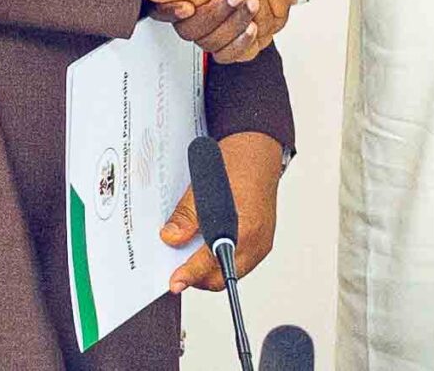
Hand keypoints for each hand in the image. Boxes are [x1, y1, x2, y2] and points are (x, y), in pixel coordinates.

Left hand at [160, 130, 283, 291]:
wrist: (259, 150)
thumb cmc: (238, 162)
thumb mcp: (204, 184)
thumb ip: (187, 215)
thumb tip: (171, 238)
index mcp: (245, 227)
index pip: (213, 261)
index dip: (190, 274)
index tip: (175, 283)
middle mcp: (258, 240)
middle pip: (223, 276)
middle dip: (198, 276)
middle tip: (177, 266)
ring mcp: (262, 243)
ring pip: (230, 271)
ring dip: (209, 268)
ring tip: (190, 254)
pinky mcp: (261, 241)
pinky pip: (238, 260)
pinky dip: (220, 258)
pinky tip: (207, 245)